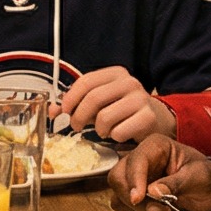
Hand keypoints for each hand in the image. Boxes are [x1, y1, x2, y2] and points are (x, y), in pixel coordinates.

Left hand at [59, 67, 173, 145]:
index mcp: (116, 74)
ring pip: (104, 117)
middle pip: (93, 99)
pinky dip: (114, 137)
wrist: (157, 120)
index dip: (70, 98)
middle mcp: (130, 83)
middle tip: (76, 126)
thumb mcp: (101, 101)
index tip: (63, 110)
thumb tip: (53, 109)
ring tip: (103, 130)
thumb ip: (77, 103)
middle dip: (79, 116)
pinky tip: (119, 133)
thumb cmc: (124, 110)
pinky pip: (119, 132)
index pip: (86, 81)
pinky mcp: (148, 118)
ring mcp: (141, 99)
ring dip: (98, 129)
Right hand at [108, 135, 210, 210]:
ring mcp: (134, 179)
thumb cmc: (207, 178)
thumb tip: (152, 192)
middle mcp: (139, 160)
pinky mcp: (133, 196)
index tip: (138, 199)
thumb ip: (175, 183)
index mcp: (155, 146)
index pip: (135, 160)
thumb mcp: (198, 177)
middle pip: (117, 178)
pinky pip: (124, 210)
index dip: (134, 179)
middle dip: (135, 200)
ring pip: (117, 197)